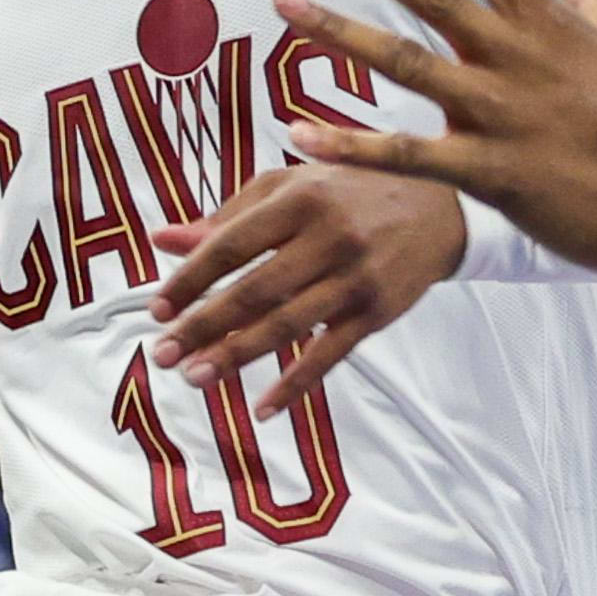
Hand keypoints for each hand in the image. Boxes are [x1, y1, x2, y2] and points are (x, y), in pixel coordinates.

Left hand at [144, 163, 468, 412]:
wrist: (439, 207)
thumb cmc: (350, 193)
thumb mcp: (290, 188)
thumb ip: (226, 216)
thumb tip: (161, 240)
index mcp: (300, 199)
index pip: (231, 245)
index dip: (190, 279)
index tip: (157, 309)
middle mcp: (329, 237)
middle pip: (254, 290)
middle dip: (203, 326)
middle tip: (164, 354)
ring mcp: (356, 278)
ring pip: (287, 325)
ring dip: (238, 356)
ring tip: (196, 377)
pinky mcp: (377, 312)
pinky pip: (330, 354)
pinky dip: (296, 384)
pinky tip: (263, 407)